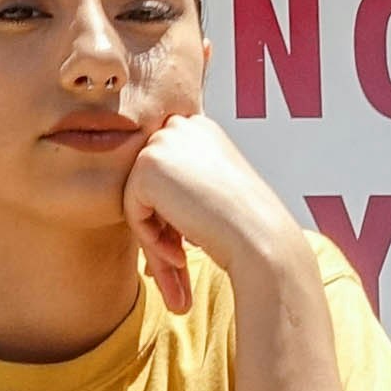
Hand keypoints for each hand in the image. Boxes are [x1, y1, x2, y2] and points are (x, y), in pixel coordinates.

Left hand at [119, 105, 307, 314]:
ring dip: (156, 234)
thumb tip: (154, 201)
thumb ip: (183, 182)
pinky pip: (132, 210)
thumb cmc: (245, 220)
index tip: (190, 240)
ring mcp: (162, 143)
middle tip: (180, 259)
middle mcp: (179, 126)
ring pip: (139, 198)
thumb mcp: (213, 188)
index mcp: (199, 127)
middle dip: (162, 223)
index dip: (174, 209)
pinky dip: (150, 238)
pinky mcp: (146, 167)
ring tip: (180, 263)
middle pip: (150, 183)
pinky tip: (179, 254)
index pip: (166, 170)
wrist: (258, 233)